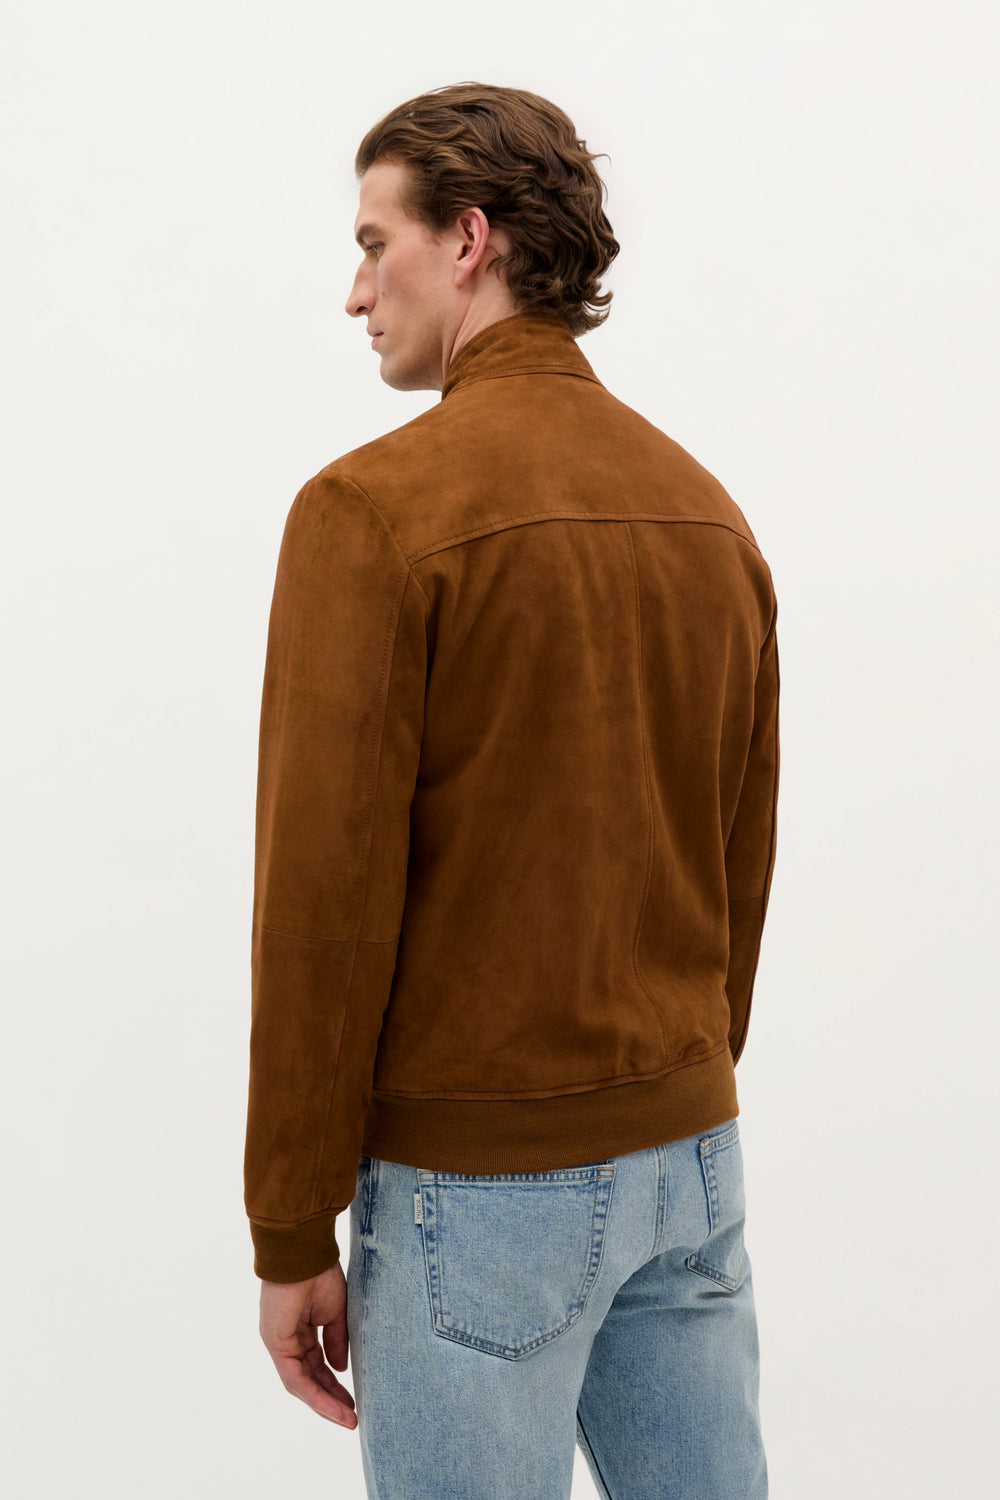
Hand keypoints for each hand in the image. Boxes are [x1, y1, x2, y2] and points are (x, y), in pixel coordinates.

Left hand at [258, 1261, 357, 1427]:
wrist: (305, 1252)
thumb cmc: (319, 1273)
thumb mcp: (336, 1312)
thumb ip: (336, 1341)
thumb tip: (339, 1370)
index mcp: (300, 1329)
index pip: (317, 1365)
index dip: (335, 1384)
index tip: (354, 1400)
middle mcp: (288, 1339)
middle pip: (309, 1378)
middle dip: (331, 1399)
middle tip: (352, 1418)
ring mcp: (280, 1343)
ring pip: (302, 1384)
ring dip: (325, 1404)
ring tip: (347, 1419)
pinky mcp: (276, 1344)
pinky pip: (295, 1378)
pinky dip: (315, 1394)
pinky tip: (333, 1406)